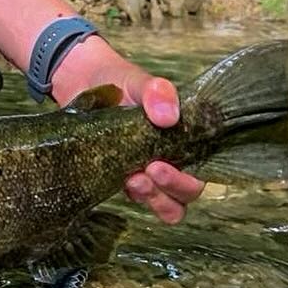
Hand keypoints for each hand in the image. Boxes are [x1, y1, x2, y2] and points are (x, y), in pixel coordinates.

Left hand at [53, 42, 204, 225]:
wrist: (84, 84)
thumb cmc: (121, 84)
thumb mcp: (141, 82)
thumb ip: (158, 93)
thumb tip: (169, 117)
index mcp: (186, 140)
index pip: (203, 170)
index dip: (192, 177)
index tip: (165, 162)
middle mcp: (173, 162)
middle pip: (187, 192)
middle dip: (172, 187)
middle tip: (151, 169)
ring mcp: (148, 174)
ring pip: (166, 205)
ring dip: (154, 198)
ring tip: (134, 179)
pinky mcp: (124, 181)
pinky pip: (137, 200)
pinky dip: (133, 196)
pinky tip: (120, 179)